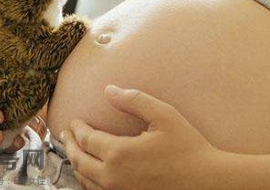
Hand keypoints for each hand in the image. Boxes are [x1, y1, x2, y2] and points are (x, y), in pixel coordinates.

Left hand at [60, 85, 229, 189]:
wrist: (203, 180)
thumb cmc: (187, 146)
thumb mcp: (164, 115)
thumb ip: (135, 100)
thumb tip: (109, 90)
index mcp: (119, 153)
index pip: (87, 139)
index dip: (78, 128)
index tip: (74, 120)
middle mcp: (112, 176)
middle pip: (79, 160)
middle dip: (70, 145)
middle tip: (66, 133)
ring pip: (84, 179)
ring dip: (76, 163)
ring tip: (74, 151)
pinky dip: (87, 180)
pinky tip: (91, 172)